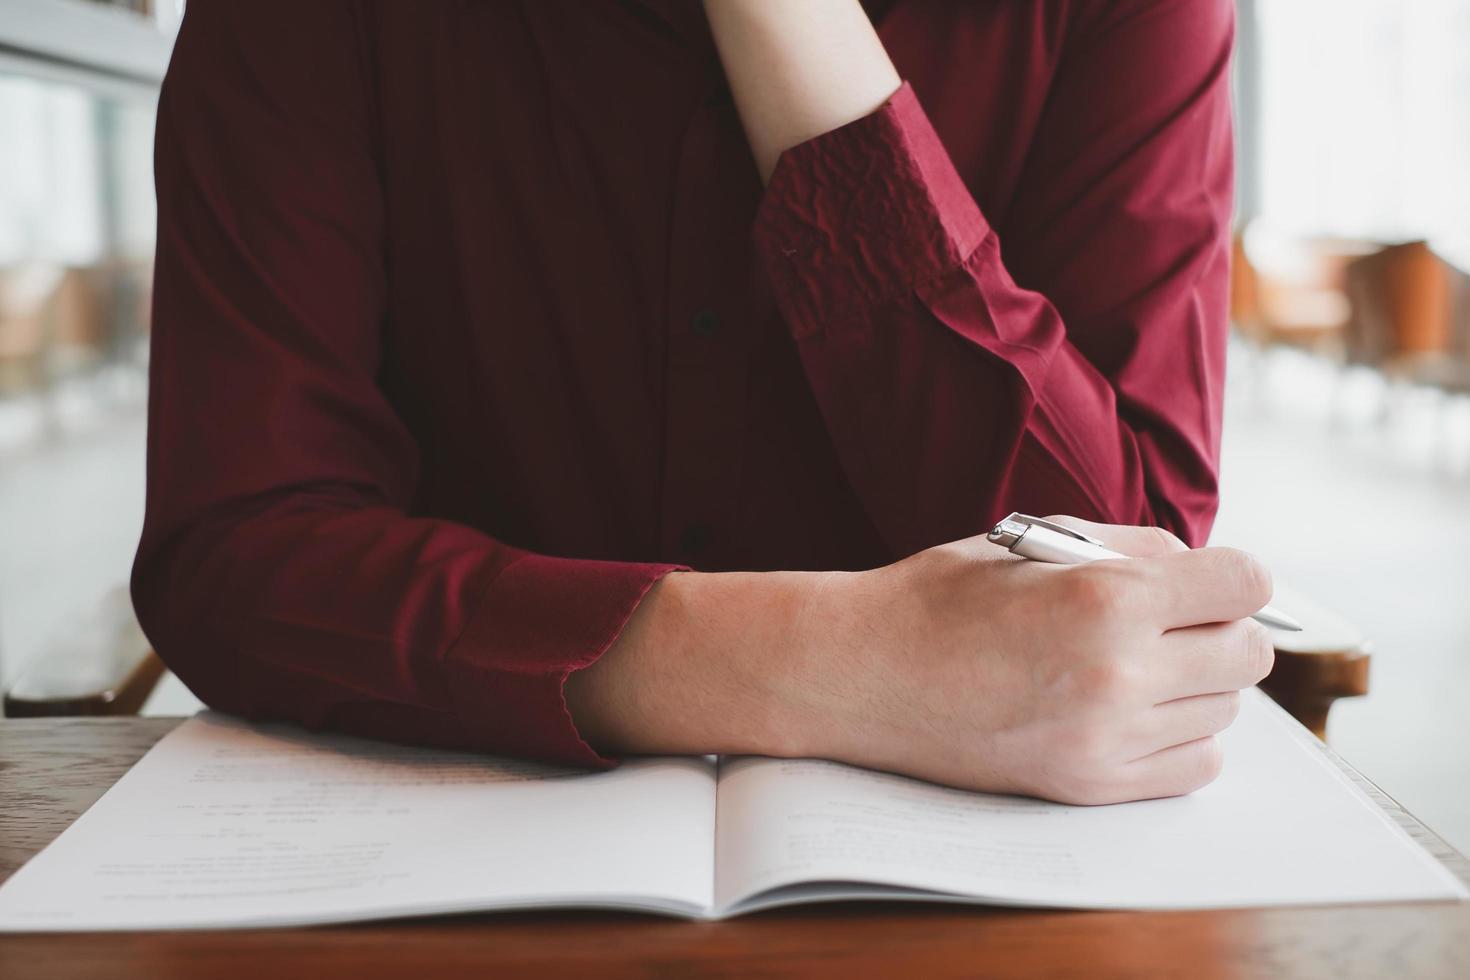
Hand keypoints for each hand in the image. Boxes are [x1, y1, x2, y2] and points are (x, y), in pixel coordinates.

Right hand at [789, 519, 1274, 803]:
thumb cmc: (937, 598)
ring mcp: (1105, 738)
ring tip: (1139, 663)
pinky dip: (1183, 736)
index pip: (1244, 585)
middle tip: (1173, 619)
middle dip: (1220, 627)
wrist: (861, 674)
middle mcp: (1118, 674)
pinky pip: (1195, 765)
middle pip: (1247, 654)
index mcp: (1106, 598)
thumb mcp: (1033, 542)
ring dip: (1198, 681)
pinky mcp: (1088, 785)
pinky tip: (1136, 710)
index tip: (1214, 578)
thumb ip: (1129, 547)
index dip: (1236, 574)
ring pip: (1225, 711)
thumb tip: (1199, 566)